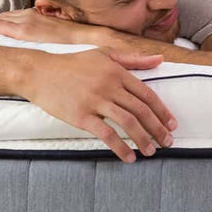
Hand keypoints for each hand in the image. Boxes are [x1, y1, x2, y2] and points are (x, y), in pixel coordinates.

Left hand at [0, 8, 97, 44]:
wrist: (87, 38)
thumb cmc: (74, 42)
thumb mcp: (57, 37)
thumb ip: (45, 37)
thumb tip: (39, 47)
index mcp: (36, 16)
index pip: (10, 18)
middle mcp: (28, 15)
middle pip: (0, 18)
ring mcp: (25, 21)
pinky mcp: (23, 29)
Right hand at [23, 49, 177, 161]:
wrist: (39, 72)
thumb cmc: (72, 64)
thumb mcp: (104, 55)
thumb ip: (133, 59)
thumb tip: (160, 59)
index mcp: (117, 71)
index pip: (147, 94)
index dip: (162, 111)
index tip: (172, 124)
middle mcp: (109, 85)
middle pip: (141, 110)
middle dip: (158, 128)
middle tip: (168, 142)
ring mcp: (95, 101)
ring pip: (127, 122)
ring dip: (143, 139)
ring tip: (151, 151)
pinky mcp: (81, 116)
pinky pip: (106, 134)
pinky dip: (120, 147)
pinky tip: (129, 157)